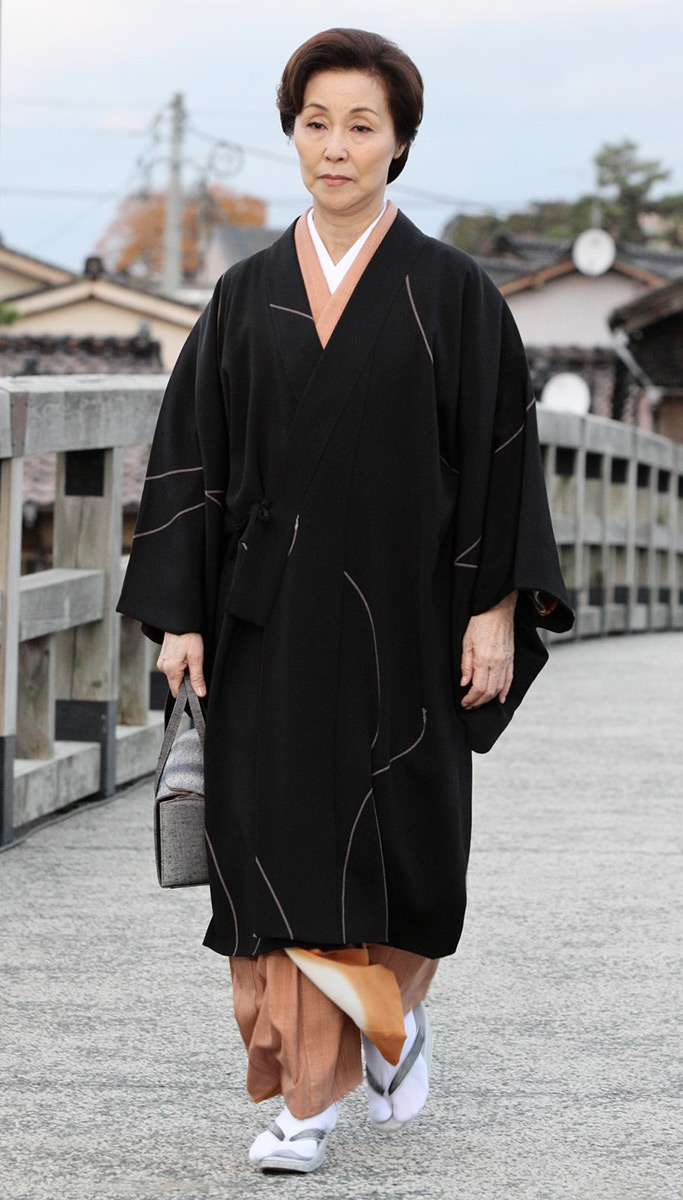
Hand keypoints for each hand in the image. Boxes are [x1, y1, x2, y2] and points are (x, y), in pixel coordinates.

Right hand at [157, 632, 205, 697]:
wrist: (181, 621)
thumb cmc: (188, 636)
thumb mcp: (196, 657)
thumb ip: (197, 678)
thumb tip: (200, 693)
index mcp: (170, 669)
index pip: (176, 692)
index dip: (187, 693)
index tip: (196, 689)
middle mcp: (163, 667)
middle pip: (176, 683)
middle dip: (187, 680)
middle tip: (195, 667)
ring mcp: (162, 662)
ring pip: (175, 675)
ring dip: (184, 672)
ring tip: (190, 659)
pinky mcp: (164, 657)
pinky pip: (173, 668)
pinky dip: (180, 666)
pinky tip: (185, 656)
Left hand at [460, 591, 516, 709]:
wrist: (497, 610)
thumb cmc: (480, 623)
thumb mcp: (466, 643)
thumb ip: (466, 665)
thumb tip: (465, 683)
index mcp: (484, 660)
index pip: (479, 688)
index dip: (471, 698)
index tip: (465, 702)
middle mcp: (497, 663)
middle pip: (489, 691)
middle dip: (478, 702)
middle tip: (469, 705)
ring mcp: (506, 662)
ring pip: (499, 688)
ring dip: (489, 699)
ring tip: (479, 702)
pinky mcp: (511, 659)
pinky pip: (510, 679)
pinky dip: (505, 691)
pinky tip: (500, 699)